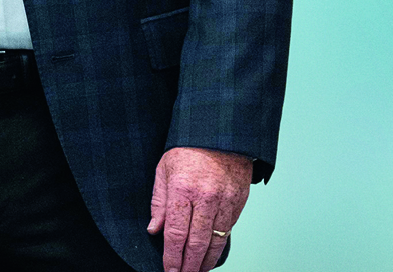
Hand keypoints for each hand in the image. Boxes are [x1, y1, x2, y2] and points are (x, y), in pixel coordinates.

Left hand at [147, 146, 251, 271]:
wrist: (220, 134)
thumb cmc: (188, 149)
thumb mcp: (163, 170)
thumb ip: (158, 202)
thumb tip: (154, 230)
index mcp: (182, 189)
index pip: (175, 233)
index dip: (172, 256)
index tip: (169, 269)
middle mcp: (205, 198)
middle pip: (196, 242)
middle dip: (188, 265)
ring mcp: (225, 201)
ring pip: (215, 241)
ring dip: (205, 261)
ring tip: (197, 271)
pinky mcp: (238, 202)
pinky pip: (228, 230)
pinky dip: (220, 246)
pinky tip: (211, 255)